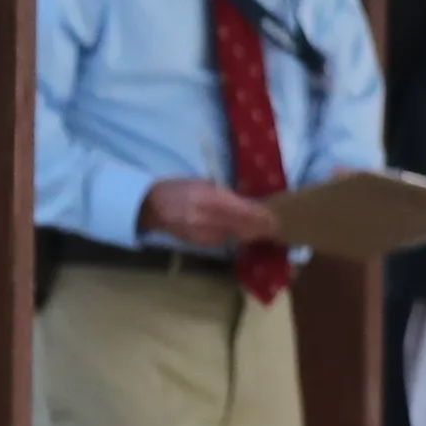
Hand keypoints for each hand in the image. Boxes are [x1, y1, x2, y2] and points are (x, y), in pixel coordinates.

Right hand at [140, 177, 276, 248]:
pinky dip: (232, 236)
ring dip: (248, 232)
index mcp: (205, 198)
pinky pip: (221, 240)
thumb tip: (247, 202)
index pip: (238, 209)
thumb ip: (223, 194)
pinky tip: (242, 233)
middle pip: (238, 224)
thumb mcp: (202, 183)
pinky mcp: (197, 242)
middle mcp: (203, 217)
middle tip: (274, 225)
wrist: (151, 206)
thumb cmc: (179, 189)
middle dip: (258, 226)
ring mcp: (199, 232)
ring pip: (232, 234)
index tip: (272, 216)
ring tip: (263, 229)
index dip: (257, 214)